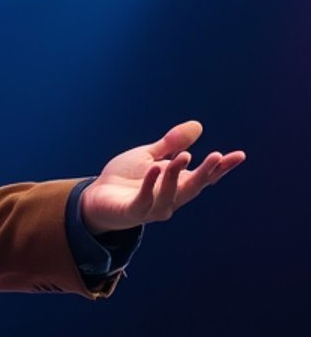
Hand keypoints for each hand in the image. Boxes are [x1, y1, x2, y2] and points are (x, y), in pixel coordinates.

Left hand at [80, 120, 245, 234]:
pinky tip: (155, 169)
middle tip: (217, 156)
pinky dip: (151, 185)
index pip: (204, 177)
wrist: (96, 198)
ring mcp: (152, 207)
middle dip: (206, 172)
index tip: (239, 155)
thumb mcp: (149, 156)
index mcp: (176, 183)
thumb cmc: (125, 178)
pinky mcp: (133, 211)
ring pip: (171, 194)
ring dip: (178, 175)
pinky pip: (144, 199)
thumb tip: (198, 126)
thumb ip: (171, 144)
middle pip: (193, 187)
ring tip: (185, 155)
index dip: (221, 168)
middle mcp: (170, 198)